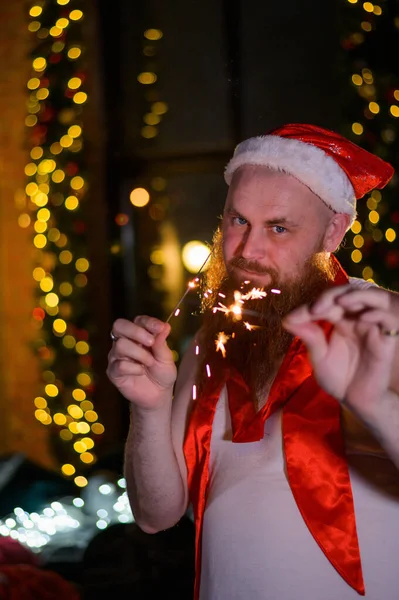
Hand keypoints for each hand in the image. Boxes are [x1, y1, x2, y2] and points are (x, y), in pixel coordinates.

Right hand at [106, 316, 176, 409]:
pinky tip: (141, 372)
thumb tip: (165, 326)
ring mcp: (116, 356)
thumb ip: (162, 343)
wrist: (158, 395)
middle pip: (119, 325)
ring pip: (120, 345)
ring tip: (149, 363)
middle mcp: (124, 341)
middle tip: (151, 343)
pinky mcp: (113, 371)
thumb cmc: (162, 373)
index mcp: (139, 334)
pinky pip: (119, 365)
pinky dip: (134, 368)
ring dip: (139, 354)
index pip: (138, 320)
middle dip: (136, 332)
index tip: (160, 328)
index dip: (149, 322)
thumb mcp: (166, 358)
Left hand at [282, 285, 398, 417]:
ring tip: (339, 301)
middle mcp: (355, 318)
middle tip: (315, 309)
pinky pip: (387, 318)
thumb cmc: (338, 379)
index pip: (325, 303)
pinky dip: (376, 313)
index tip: (291, 320)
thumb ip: (310, 337)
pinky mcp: (386, 338)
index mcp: (338, 320)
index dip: (308, 307)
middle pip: (346, 293)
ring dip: (355, 295)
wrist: (357, 401)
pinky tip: (363, 317)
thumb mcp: (319, 358)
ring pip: (370, 297)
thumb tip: (287, 319)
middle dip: (329, 296)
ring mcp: (371, 326)